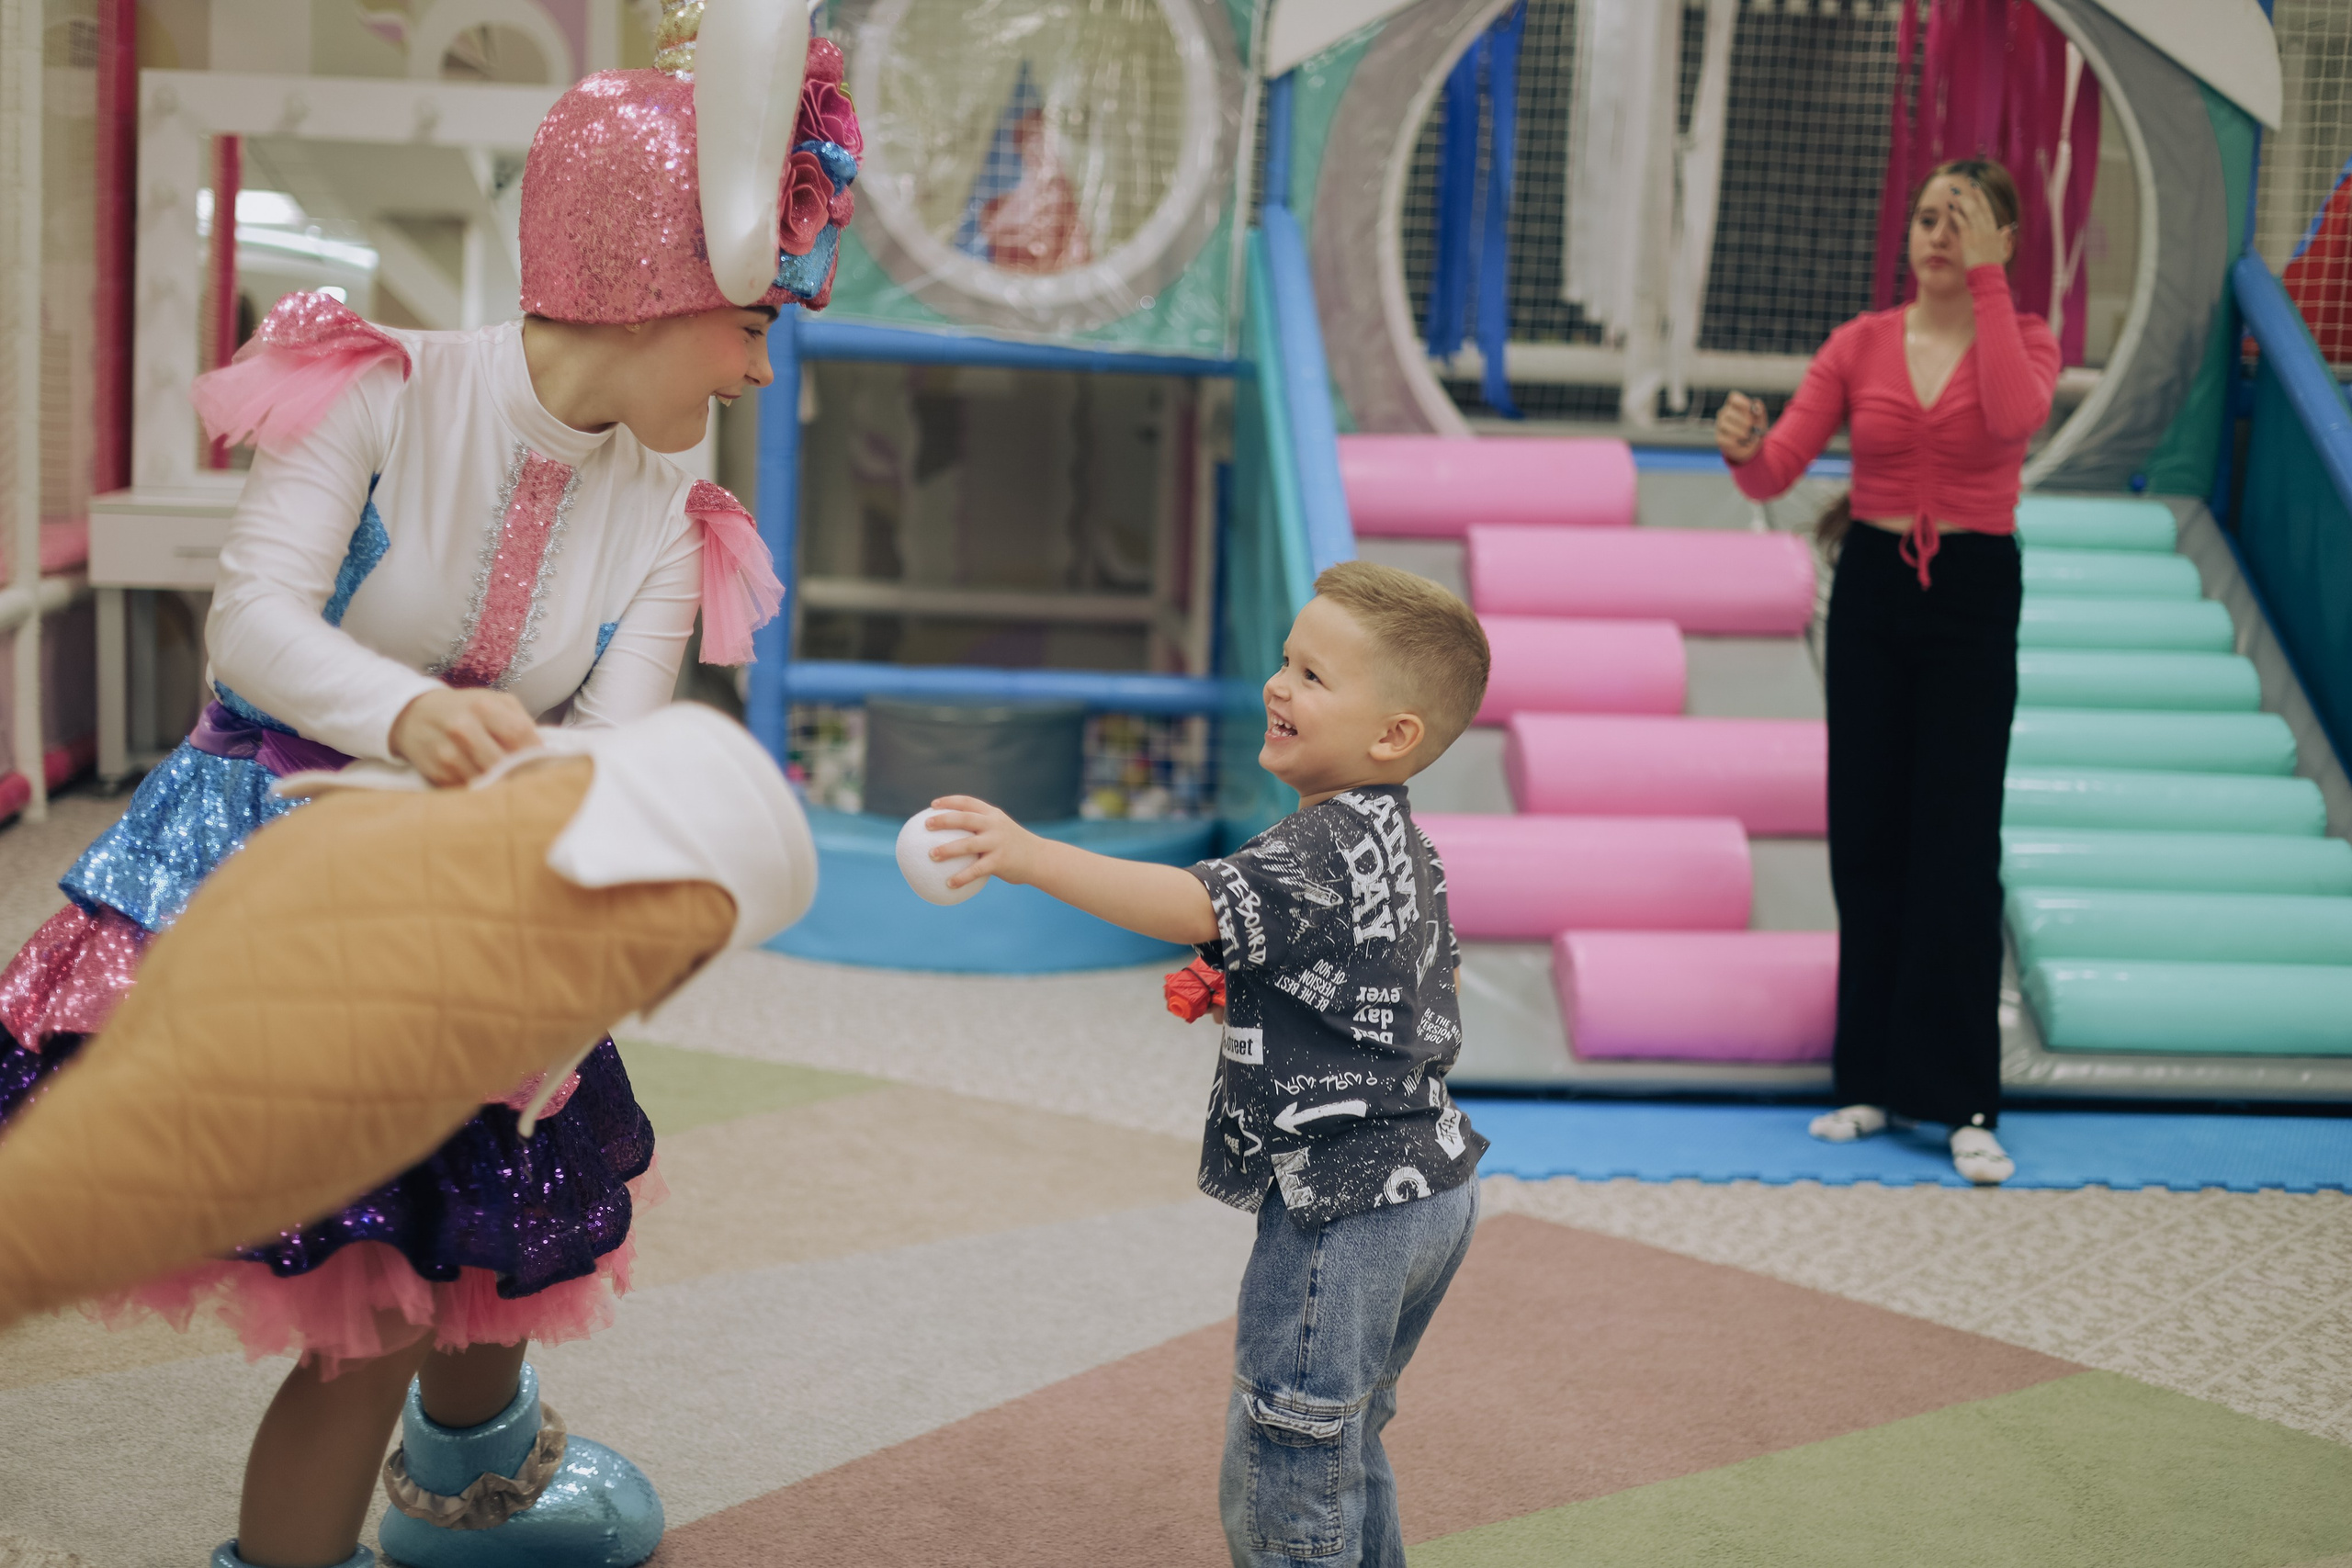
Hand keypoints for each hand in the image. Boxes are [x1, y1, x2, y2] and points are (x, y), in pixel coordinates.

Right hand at [390, 686, 538, 785]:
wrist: (414, 715)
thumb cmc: (464, 708)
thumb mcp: (493, 701)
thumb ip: (520, 720)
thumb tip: (543, 749)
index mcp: (482, 707)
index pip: (519, 735)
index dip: (535, 751)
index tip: (544, 760)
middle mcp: (462, 729)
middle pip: (503, 762)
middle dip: (520, 771)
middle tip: (530, 775)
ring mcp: (447, 753)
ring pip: (487, 780)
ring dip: (502, 784)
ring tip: (510, 780)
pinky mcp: (437, 774)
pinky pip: (469, 789)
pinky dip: (482, 789)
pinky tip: (486, 782)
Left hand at [925, 795, 1046, 888]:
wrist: (1040, 859)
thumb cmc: (1015, 847)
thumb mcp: (1001, 830)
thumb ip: (982, 829)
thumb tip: (952, 836)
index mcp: (993, 815)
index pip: (969, 802)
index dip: (950, 801)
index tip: (933, 804)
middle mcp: (994, 825)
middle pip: (964, 818)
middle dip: (943, 819)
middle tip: (926, 824)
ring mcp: (997, 842)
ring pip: (967, 844)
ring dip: (947, 849)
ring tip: (930, 855)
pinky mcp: (1000, 861)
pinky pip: (976, 869)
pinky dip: (961, 877)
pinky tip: (948, 884)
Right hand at [1716, 391, 1766, 462]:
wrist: (1751, 446)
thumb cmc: (1754, 429)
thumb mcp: (1760, 419)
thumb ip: (1759, 410)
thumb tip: (1756, 404)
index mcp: (1734, 405)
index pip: (1733, 398)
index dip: (1742, 402)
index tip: (1751, 409)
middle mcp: (1724, 413)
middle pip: (1729, 411)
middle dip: (1743, 420)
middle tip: (1751, 426)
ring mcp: (1719, 425)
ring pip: (1724, 425)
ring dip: (1740, 431)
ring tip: (1747, 436)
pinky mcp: (1719, 438)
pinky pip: (1724, 438)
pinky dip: (1735, 442)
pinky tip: (1741, 443)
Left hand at [1943, 178, 2009, 271]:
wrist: (1988, 278)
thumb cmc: (1993, 267)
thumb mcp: (2001, 250)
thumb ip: (2003, 238)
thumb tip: (2006, 229)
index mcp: (1995, 232)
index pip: (1988, 210)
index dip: (1982, 198)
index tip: (1977, 189)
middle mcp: (1988, 230)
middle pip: (1979, 208)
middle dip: (1972, 194)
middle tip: (1966, 183)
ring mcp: (1979, 234)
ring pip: (1970, 212)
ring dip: (1962, 201)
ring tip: (1955, 193)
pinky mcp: (1969, 240)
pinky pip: (1962, 223)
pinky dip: (1956, 215)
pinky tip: (1951, 208)